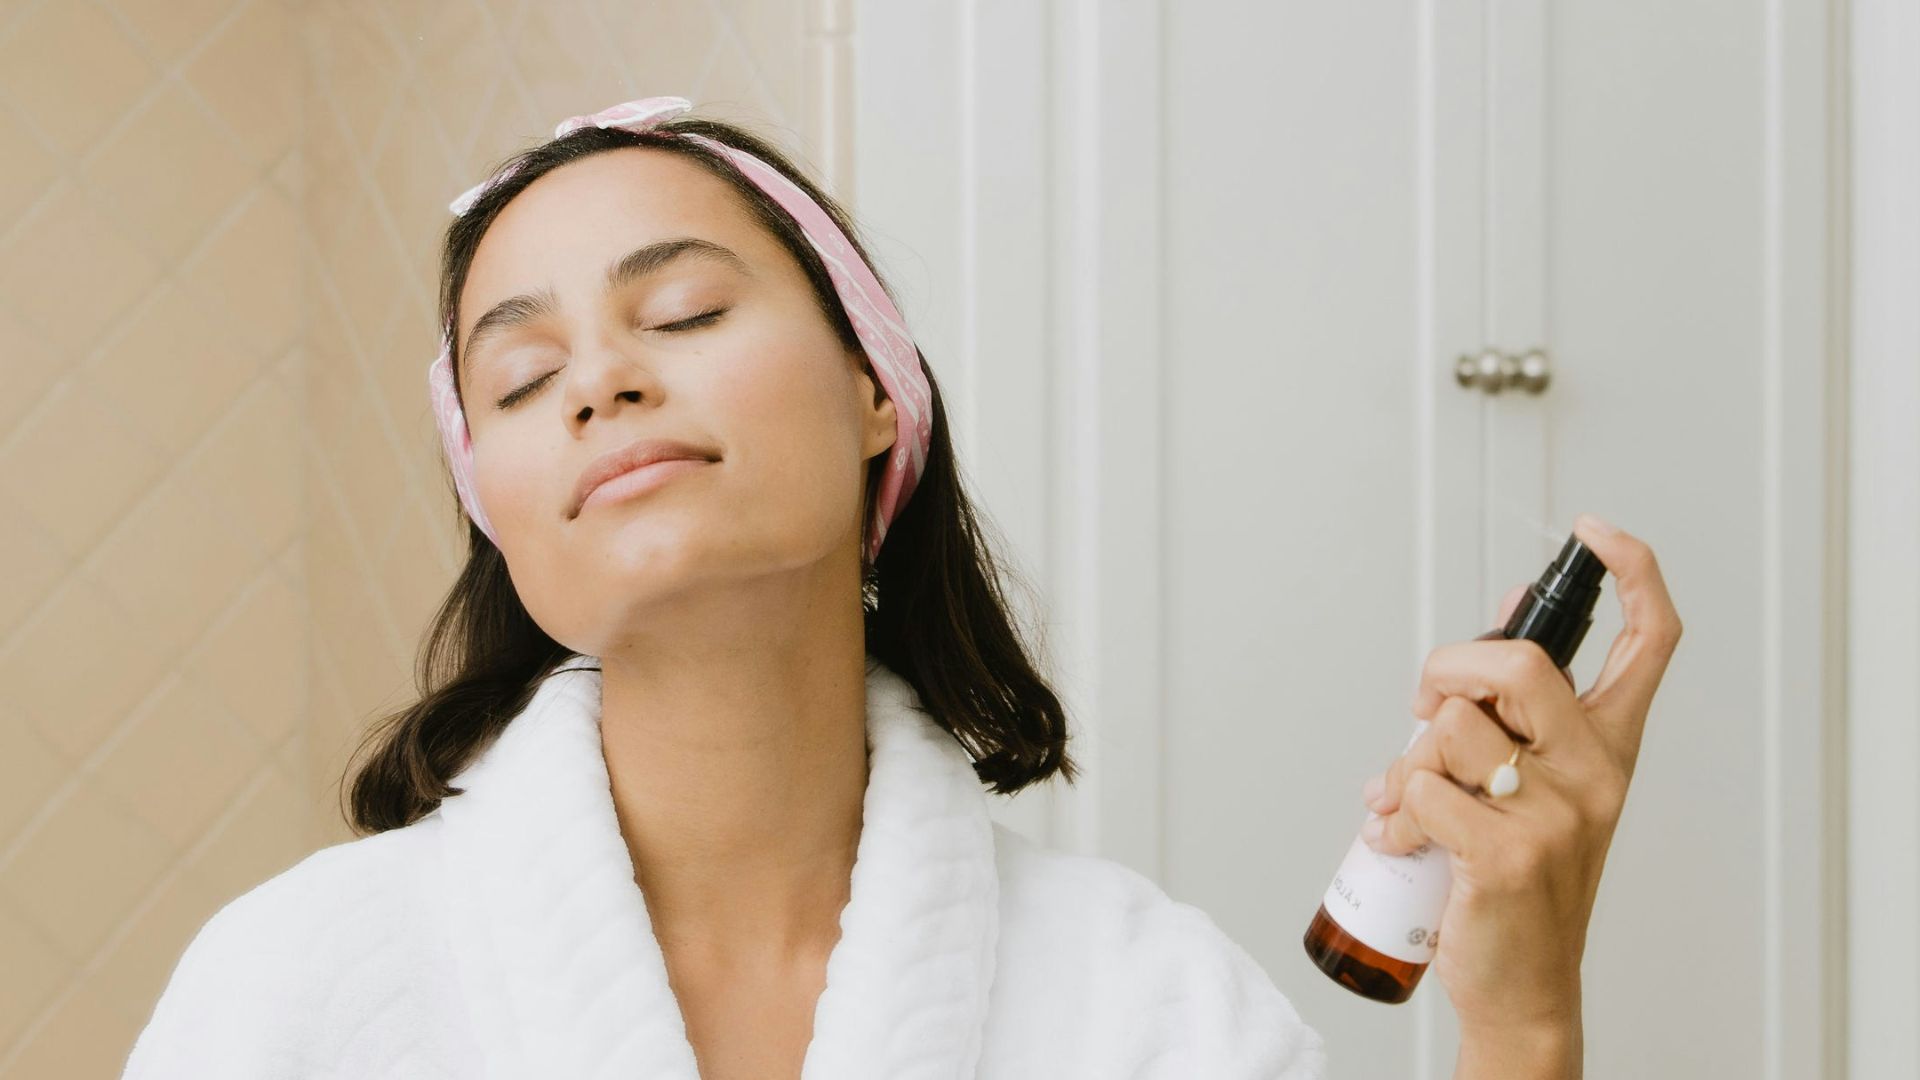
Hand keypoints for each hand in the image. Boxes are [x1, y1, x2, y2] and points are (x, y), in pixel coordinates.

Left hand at [1357, 513, 1683, 1040]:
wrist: (1522, 984)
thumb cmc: (1519, 876)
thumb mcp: (1535, 783)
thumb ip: (1515, 707)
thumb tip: (1500, 613)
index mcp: (1610, 745)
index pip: (1651, 641)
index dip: (1632, 573)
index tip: (1594, 531)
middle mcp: (1596, 771)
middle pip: (1519, 663)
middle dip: (1449, 668)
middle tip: (1426, 708)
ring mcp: (1557, 813)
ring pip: (1451, 728)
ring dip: (1409, 761)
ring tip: (1411, 802)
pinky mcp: (1507, 852)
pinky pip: (1421, 789)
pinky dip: (1393, 813)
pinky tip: (1404, 841)